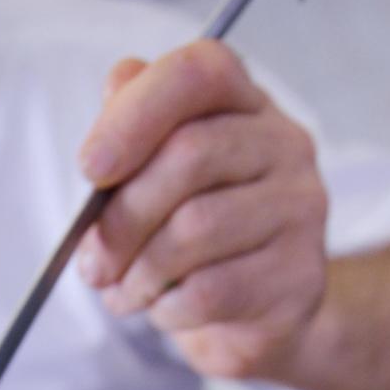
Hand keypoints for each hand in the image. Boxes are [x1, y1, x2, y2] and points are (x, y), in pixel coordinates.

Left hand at [76, 41, 328, 380]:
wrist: (255, 317)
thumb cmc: (193, 238)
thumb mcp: (153, 178)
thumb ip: (131, 131)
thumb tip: (115, 87)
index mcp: (244, 104)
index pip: (199, 72)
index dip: (135, 112)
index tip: (90, 166)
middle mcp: (284, 145)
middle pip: (189, 154)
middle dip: (122, 216)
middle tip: (92, 261)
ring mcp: (300, 209)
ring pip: (195, 228)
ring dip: (139, 270)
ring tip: (122, 290)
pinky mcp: (298, 276)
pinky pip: (211, 289)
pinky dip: (167, 306)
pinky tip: (161, 309)